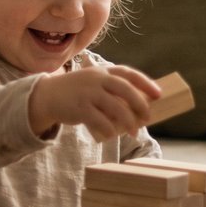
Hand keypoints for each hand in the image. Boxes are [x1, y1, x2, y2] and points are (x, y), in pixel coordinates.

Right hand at [27, 65, 160, 139]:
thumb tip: (139, 106)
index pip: (128, 73)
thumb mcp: (93, 84)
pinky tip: (113, 135)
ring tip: (133, 131)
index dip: (146, 83)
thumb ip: (112, 90)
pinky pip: (100, 120)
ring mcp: (87, 93)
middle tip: (147, 117)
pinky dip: (110, 129)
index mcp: (102, 71)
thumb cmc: (76, 93)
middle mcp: (96, 79)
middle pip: (126, 89)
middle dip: (140, 104)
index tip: (159, 94)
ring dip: (128, 121)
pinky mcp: (79, 108)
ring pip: (116, 107)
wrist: (46, 96)